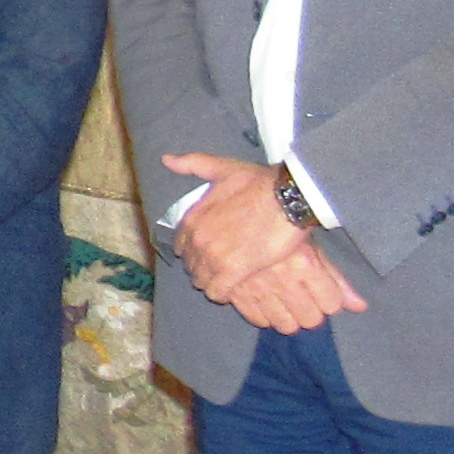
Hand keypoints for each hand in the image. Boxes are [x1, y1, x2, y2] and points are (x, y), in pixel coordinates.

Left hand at [162, 153, 306, 301]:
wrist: (287, 197)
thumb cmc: (258, 183)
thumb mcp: (222, 168)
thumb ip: (191, 165)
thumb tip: (166, 160)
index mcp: (192, 218)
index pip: (180, 245)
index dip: (193, 249)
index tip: (208, 250)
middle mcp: (197, 239)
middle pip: (191, 265)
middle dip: (202, 266)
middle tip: (220, 265)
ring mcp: (213, 257)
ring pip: (201, 281)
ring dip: (212, 280)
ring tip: (227, 277)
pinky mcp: (233, 272)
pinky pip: (217, 292)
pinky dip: (223, 292)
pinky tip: (232, 288)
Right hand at [221, 241, 367, 335]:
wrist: (243, 212)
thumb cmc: (284, 227)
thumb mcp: (314, 248)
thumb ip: (336, 280)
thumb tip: (360, 307)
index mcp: (305, 263)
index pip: (331, 304)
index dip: (330, 300)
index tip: (324, 294)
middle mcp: (282, 278)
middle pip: (310, 319)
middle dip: (311, 312)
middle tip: (305, 300)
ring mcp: (257, 286)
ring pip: (285, 324)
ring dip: (289, 317)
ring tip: (286, 302)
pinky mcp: (234, 289)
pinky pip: (256, 318)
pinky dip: (263, 315)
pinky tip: (266, 301)